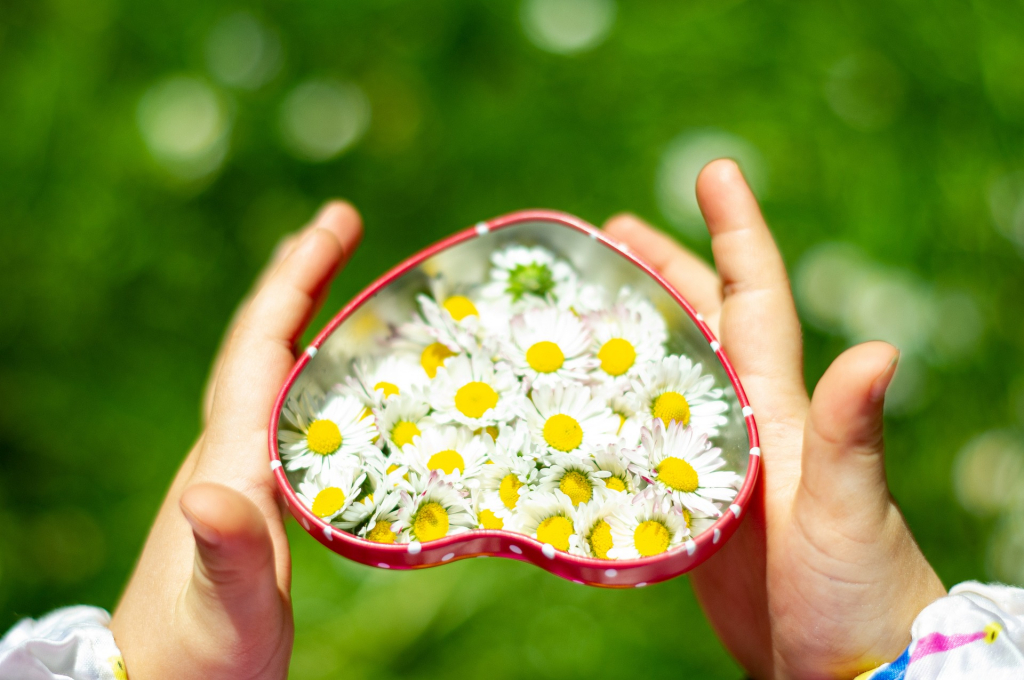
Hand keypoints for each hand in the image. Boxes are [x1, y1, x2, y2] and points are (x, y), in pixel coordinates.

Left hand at [110, 202, 362, 679]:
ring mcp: (245, 471)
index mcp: (233, 457)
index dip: (294, 281)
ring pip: (276, 373)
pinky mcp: (262, 496)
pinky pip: (293, 411)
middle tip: (343, 225)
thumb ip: (225, 553)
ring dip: (309, 317)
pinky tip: (345, 383)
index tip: (334, 225)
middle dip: (302, 278)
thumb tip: (202, 491)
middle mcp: (233, 450)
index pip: (261, 348)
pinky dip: (319, 374)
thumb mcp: (225, 607)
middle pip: (264, 343)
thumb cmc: (203, 655)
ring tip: (345, 281)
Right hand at [604, 160, 945, 679]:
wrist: (842, 665)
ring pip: (669, 375)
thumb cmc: (855, 588)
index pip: (755, 298)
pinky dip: (619, 410)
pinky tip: (585, 405)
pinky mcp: (694, 502)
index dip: (735, 232)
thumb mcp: (849, 507)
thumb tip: (877, 349)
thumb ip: (853, 433)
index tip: (716, 173)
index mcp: (779, 404)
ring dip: (633, 332)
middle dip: (664, 268)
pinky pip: (649, 439)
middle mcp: (747, 418)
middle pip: (702, 322)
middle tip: (612, 233)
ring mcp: (719, 459)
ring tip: (584, 306)